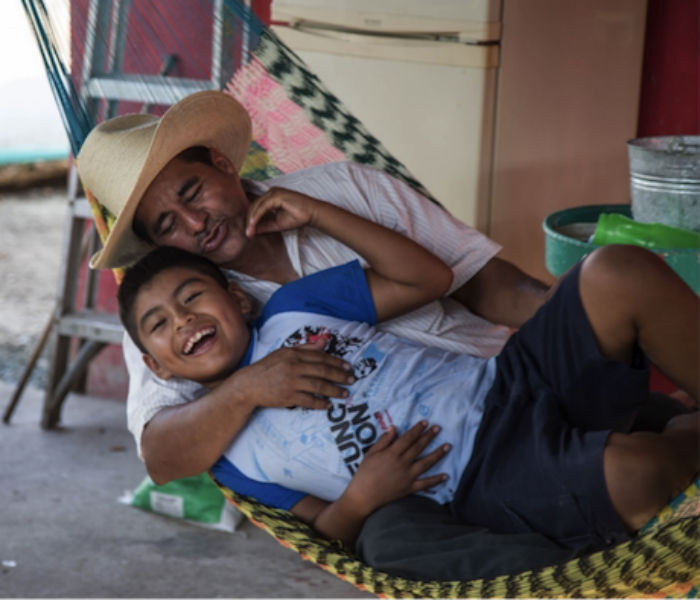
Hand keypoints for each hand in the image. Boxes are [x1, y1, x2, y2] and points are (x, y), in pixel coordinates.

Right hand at [225, 338, 354, 409]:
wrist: (249, 385)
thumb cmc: (268, 367)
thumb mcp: (285, 353)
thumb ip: (306, 348)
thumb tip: (325, 341)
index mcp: (294, 354)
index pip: (321, 357)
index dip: (337, 362)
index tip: (348, 367)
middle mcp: (294, 367)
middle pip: (323, 371)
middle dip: (340, 376)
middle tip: (351, 380)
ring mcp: (291, 383)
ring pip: (319, 386)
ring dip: (334, 390)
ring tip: (345, 394)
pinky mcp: (288, 397)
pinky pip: (309, 401)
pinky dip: (320, 403)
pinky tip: (328, 405)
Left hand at [246, 187, 322, 236]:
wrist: (311, 214)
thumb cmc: (297, 217)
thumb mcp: (277, 224)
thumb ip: (264, 226)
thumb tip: (252, 231)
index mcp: (271, 197)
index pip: (256, 207)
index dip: (251, 220)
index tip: (248, 232)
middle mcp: (271, 193)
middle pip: (254, 206)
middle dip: (249, 220)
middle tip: (247, 233)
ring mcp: (273, 193)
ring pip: (257, 206)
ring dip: (252, 219)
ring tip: (250, 231)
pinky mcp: (277, 196)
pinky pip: (263, 207)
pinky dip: (257, 216)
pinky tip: (254, 224)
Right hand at [343, 421, 449, 514]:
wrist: (364, 496)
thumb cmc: (364, 473)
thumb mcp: (371, 453)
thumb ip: (383, 441)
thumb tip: (394, 428)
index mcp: (392, 453)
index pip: (408, 438)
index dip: (417, 429)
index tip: (425, 422)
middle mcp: (402, 463)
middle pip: (418, 447)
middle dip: (429, 437)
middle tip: (438, 428)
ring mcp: (408, 476)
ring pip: (426, 463)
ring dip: (438, 454)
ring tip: (448, 446)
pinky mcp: (410, 488)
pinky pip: (425, 484)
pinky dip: (436, 480)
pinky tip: (446, 476)